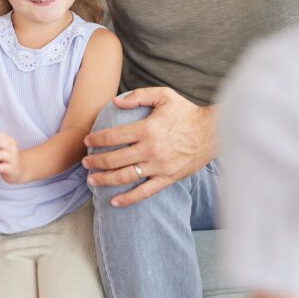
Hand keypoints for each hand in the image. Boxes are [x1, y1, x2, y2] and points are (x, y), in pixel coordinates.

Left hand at [0, 119, 22, 182]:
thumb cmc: (4, 156)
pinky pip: (4, 167)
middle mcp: (12, 148)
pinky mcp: (12, 169)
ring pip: (3, 155)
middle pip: (2, 142)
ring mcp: (13, 159)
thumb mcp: (0, 146)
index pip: (0, 135)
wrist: (17, 170)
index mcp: (9, 141)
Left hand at [82, 87, 214, 206]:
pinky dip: (128, 198)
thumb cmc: (186, 112)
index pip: (113, 137)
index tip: (87, 142)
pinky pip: (145, 192)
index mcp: (148, 129)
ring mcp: (159, 167)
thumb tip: (115, 102)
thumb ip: (138, 96)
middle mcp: (151, 150)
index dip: (96, 140)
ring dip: (105, 180)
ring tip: (91, 180)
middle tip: (84, 163)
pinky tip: (114, 201)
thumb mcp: (164, 95)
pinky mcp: (168, 178)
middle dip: (95, 162)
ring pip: (125, 177)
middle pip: (114, 159)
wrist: (214, 132)